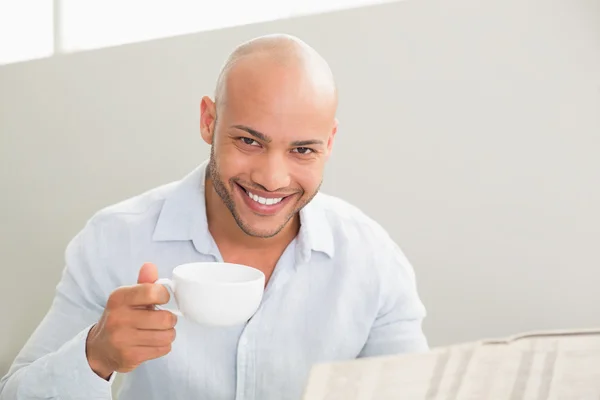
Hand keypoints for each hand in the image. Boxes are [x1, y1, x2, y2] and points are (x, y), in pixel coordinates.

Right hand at [85, 263, 176, 378]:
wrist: (99, 348)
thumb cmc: (121, 317)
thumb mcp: (128, 297)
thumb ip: (143, 283)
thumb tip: (150, 266)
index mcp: (119, 298)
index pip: (152, 292)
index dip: (164, 295)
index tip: (162, 298)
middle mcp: (119, 318)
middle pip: (164, 318)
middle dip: (170, 319)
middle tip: (164, 319)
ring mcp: (123, 339)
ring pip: (166, 335)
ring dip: (169, 333)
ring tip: (160, 331)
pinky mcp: (130, 356)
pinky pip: (163, 349)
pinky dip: (163, 345)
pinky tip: (153, 342)